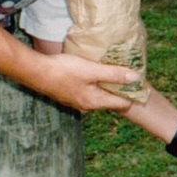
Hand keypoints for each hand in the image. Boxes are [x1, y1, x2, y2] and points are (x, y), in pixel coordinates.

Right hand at [21, 50, 139, 114]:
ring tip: (113, 70)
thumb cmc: (64, 71)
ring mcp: (77, 101)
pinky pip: (88, 91)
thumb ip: (114, 74)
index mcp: (95, 102)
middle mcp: (87, 106)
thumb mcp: (92, 70)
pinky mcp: (69, 94)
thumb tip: (136, 78)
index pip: (122, 103)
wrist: (36, 72)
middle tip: (129, 73)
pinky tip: (94, 72)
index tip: (140, 83)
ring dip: (106, 85)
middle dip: (120, 88)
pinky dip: (95, 83)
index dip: (132, 94)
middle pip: (110, 99)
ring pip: (98, 95)